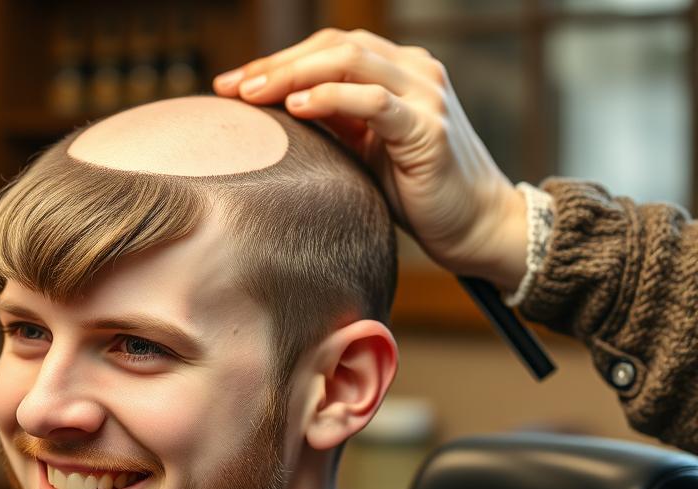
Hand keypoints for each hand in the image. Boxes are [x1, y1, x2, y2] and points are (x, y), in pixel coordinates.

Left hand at [213, 28, 527, 292]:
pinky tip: (298, 108)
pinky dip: (332, 99)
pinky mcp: (428, 127)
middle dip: (276, 64)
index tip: (232, 84)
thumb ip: (334, 121)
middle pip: (333, 46)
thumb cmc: (417, 191)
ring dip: (294, 75)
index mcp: (397, 70)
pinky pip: (374, 102)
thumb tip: (279, 109)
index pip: (327, 48)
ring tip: (253, 94)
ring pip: (349, 62)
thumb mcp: (366, 148)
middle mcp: (414, 70)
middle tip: (231, 87)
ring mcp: (424, 94)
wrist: (474, 225)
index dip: (278, 60)